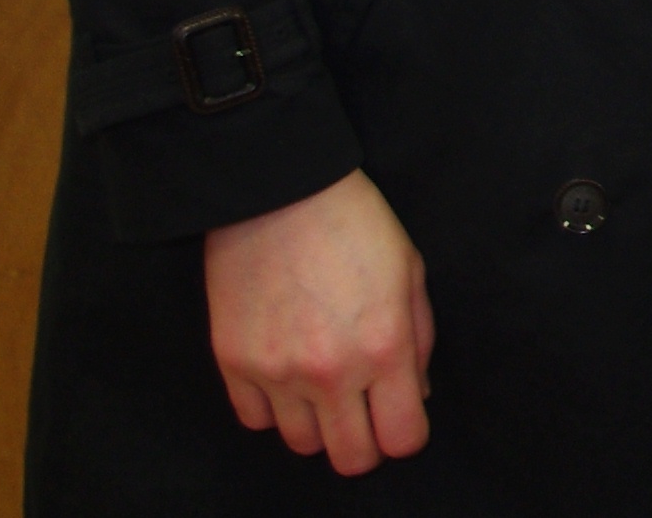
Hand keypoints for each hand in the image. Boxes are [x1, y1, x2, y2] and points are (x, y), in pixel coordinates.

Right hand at [203, 169, 433, 474]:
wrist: (279, 192)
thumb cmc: (356, 225)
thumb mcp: (410, 273)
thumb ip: (419, 341)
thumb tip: (415, 394)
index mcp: (384, 348)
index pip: (401, 439)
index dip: (406, 433)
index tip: (402, 414)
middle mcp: (329, 373)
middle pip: (350, 458)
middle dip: (366, 442)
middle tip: (365, 411)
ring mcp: (276, 372)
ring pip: (302, 444)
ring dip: (318, 424)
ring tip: (324, 386)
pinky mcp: (233, 364)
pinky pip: (255, 420)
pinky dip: (273, 408)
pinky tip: (286, 375)